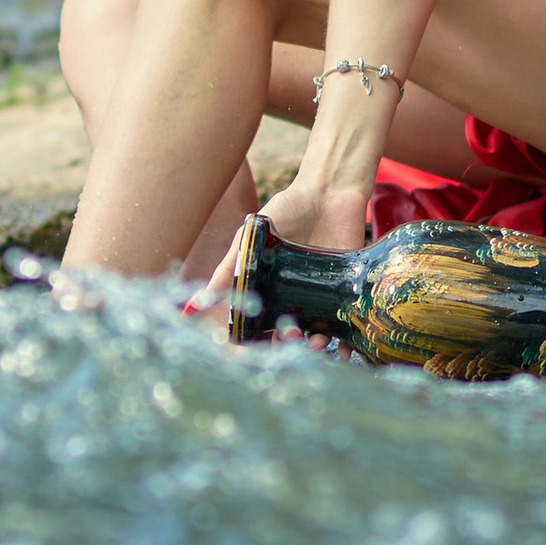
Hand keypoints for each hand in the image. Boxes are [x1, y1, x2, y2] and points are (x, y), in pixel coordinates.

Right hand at [181, 173, 371, 351]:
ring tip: (315, 344)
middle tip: (289, 341)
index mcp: (269, 289)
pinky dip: (347, 342)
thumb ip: (229, 268)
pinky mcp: (347, 292)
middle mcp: (293, 298)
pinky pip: (346, 323)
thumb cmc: (287, 209)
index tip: (251, 353)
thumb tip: (198, 301)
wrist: (329, 191)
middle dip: (286, 345)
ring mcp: (321, 296)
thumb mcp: (252, 238)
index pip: (258, 325)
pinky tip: (346, 350)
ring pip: (316, 332)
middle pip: (288, 334)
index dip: (255, 342)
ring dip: (315, 345)